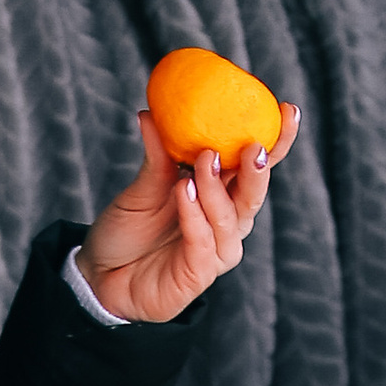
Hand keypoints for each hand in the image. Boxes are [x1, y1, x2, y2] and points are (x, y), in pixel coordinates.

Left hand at [79, 101, 300, 325]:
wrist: (98, 274)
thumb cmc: (127, 231)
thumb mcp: (141, 188)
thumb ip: (156, 157)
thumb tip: (150, 113)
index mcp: (220, 194)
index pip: (256, 166)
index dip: (278, 141)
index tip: (287, 109)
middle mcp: (224, 223)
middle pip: (253, 195)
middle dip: (258, 169)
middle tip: (254, 145)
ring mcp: (214, 251)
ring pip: (230, 219)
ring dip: (217, 188)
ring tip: (204, 159)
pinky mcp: (197, 275)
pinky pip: (202, 243)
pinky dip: (194, 215)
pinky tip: (184, 190)